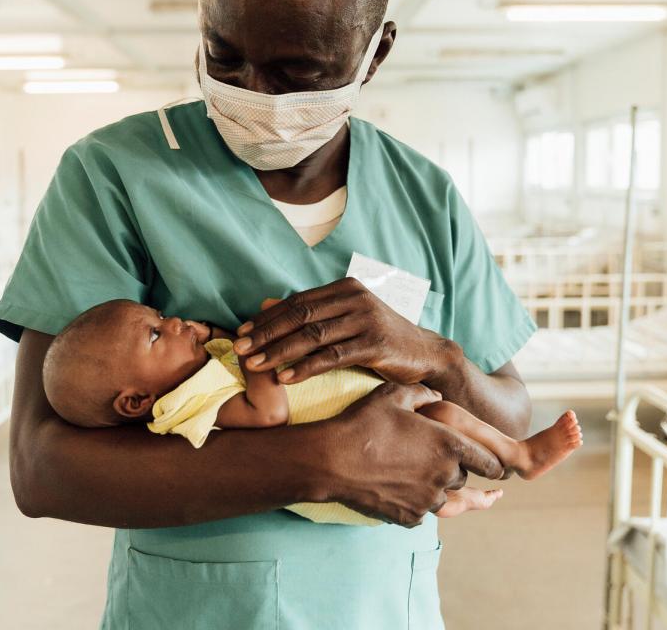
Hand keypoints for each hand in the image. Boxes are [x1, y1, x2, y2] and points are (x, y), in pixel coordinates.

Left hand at [235, 278, 456, 384]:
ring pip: (312, 335)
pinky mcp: (375, 344)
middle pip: (300, 315)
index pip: (297, 301)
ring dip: (279, 351)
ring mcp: (366, 319)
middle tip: (239, 349)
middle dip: (266, 333)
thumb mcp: (346, 319)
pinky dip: (306, 367)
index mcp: (345, 288)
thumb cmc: (380, 339)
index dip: (267, 317)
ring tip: (254, 365)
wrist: (426, 354)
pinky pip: (332, 356)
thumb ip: (313, 312)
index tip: (242, 332)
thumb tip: (265, 305)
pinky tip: (286, 378)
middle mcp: (355, 298)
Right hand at [318, 383, 504, 526]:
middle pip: (462, 477)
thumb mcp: (394, 395)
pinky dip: (413, 500)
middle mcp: (445, 476)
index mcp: (449, 445)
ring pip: (442, 496)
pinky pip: (421, 511)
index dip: (493, 463)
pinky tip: (394, 485)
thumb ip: (424, 394)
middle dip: (452, 467)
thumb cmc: (364, 422)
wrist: (331, 461)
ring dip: (432, 485)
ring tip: (405, 470)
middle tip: (426, 454)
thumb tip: (437, 397)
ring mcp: (427, 500)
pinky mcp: (410, 517)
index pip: (491, 463)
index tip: (492, 465)